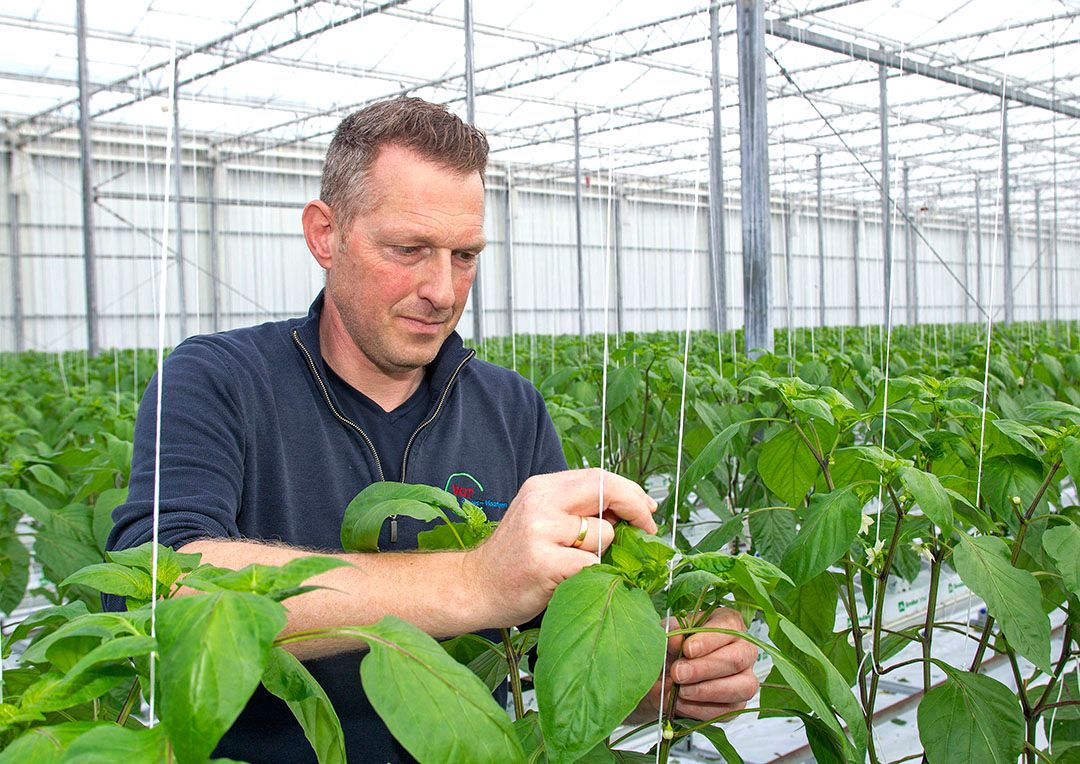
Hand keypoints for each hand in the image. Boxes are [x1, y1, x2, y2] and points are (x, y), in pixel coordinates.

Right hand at [466, 468, 657, 627]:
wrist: (474, 587)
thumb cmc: (516, 559)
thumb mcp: (542, 520)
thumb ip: (578, 510)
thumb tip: (631, 511)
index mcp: (542, 488)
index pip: (598, 476)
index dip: (630, 491)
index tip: (648, 509)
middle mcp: (540, 502)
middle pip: (605, 491)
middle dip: (636, 510)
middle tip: (647, 531)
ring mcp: (539, 531)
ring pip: (604, 534)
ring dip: (603, 553)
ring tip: (576, 564)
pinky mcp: (542, 562)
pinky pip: (591, 564)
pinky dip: (590, 575)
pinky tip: (568, 580)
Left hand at [634, 608, 758, 722]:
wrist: (664, 676)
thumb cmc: (672, 647)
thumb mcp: (667, 635)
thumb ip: (671, 634)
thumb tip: (674, 638)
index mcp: (729, 623)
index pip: (728, 627)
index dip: (708, 640)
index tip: (687, 649)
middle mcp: (744, 649)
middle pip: (737, 659)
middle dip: (705, 668)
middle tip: (678, 673)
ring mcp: (745, 678)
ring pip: (742, 687)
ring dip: (707, 691)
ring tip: (679, 691)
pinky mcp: (737, 703)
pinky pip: (728, 710)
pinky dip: (701, 709)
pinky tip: (681, 703)